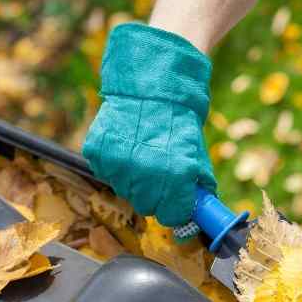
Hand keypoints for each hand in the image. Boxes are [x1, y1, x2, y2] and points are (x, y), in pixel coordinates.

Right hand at [83, 23, 216, 226]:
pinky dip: (115, 165)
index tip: (176, 203)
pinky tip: (126, 146)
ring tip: (141, 155)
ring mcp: (119, 165)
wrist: (150, 86)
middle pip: (147, 207)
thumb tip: (203, 210)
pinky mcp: (98, 154)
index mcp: (176, 176)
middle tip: (158, 176)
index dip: (175, 210)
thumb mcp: (196, 153)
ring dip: (134, 181)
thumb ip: (197, 185)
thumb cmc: (178, 122)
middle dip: (155, 197)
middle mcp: (146, 174)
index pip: (172, 216)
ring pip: (125, 192)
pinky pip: (107, 173)